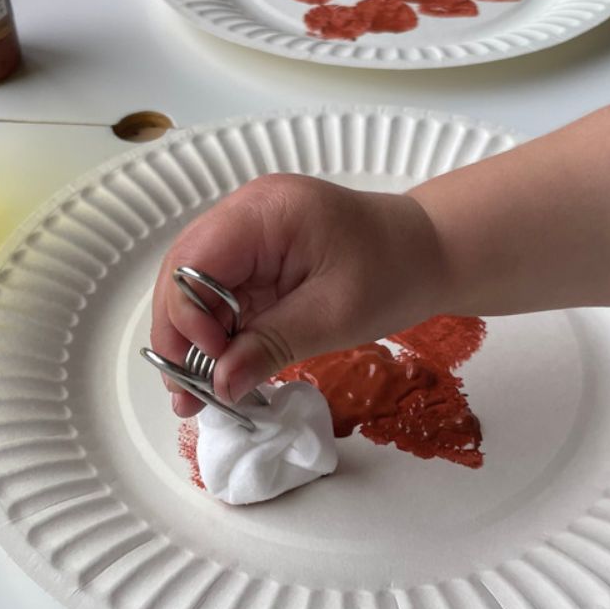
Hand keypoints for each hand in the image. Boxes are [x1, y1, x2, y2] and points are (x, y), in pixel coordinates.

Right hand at [150, 173, 444, 415]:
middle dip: (179, 338)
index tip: (211, 368)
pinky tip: (219, 375)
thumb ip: (271, 346)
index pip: (194, 261)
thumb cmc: (394, 271)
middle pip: (183, 275)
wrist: (430, 253)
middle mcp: (246, 216)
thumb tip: (219, 386)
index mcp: (264, 212)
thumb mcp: (334, 315)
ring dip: (193, 343)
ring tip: (196, 396)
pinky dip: (218, 337)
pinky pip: (222, 298)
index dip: (188, 317)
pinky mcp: (257, 261)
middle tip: (185, 395)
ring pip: (195, 291)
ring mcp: (249, 237)